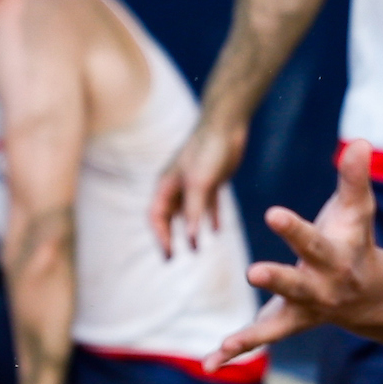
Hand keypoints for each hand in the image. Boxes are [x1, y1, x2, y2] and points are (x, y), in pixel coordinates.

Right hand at [147, 110, 245, 257]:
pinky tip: (217, 230)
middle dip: (170, 237)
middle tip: (173, 258)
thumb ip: (195, 212)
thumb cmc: (208, 150)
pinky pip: (207, 204)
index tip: (169, 256)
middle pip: (168, 217)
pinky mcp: (210, 179)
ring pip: (187, 213)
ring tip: (196, 249)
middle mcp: (176, 185)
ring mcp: (193, 183)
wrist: (226, 125)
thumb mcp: (200, 183)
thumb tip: (192, 240)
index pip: (156, 217)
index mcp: (166, 185)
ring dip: (190, 230)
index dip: (160, 238)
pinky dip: (210, 218)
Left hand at [207, 141, 382, 368]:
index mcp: (335, 258)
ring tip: (226, 346)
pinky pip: (258, 340)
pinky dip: (234, 353)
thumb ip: (354, 177)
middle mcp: (319, 289)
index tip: (272, 213)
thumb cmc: (354, 240)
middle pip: (295, 284)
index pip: (312, 241)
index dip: (293, 229)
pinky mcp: (283, 324)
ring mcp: (301, 311)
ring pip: (274, 324)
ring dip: (250, 336)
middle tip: (254, 272)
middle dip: (276, 279)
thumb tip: (359, 140)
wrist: (368, 293)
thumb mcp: (357, 210)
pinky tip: (209, 364)